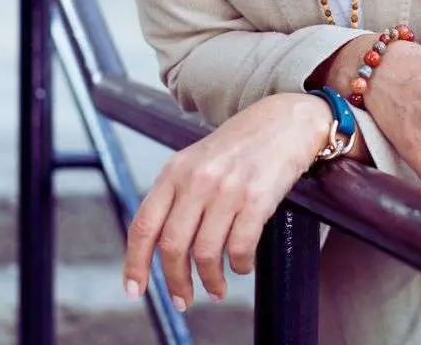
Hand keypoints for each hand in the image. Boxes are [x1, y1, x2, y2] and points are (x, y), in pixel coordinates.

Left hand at [123, 93, 332, 309]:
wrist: (285, 121)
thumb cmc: (243, 142)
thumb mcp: (198, 159)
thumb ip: (178, 193)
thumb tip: (161, 244)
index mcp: (176, 170)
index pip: (144, 224)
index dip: (135, 263)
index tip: (134, 288)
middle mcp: (197, 179)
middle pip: (172, 246)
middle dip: (175, 282)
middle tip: (183, 299)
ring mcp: (227, 188)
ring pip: (205, 253)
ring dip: (210, 280)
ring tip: (216, 287)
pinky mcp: (256, 199)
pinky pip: (239, 248)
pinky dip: (239, 266)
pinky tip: (241, 265)